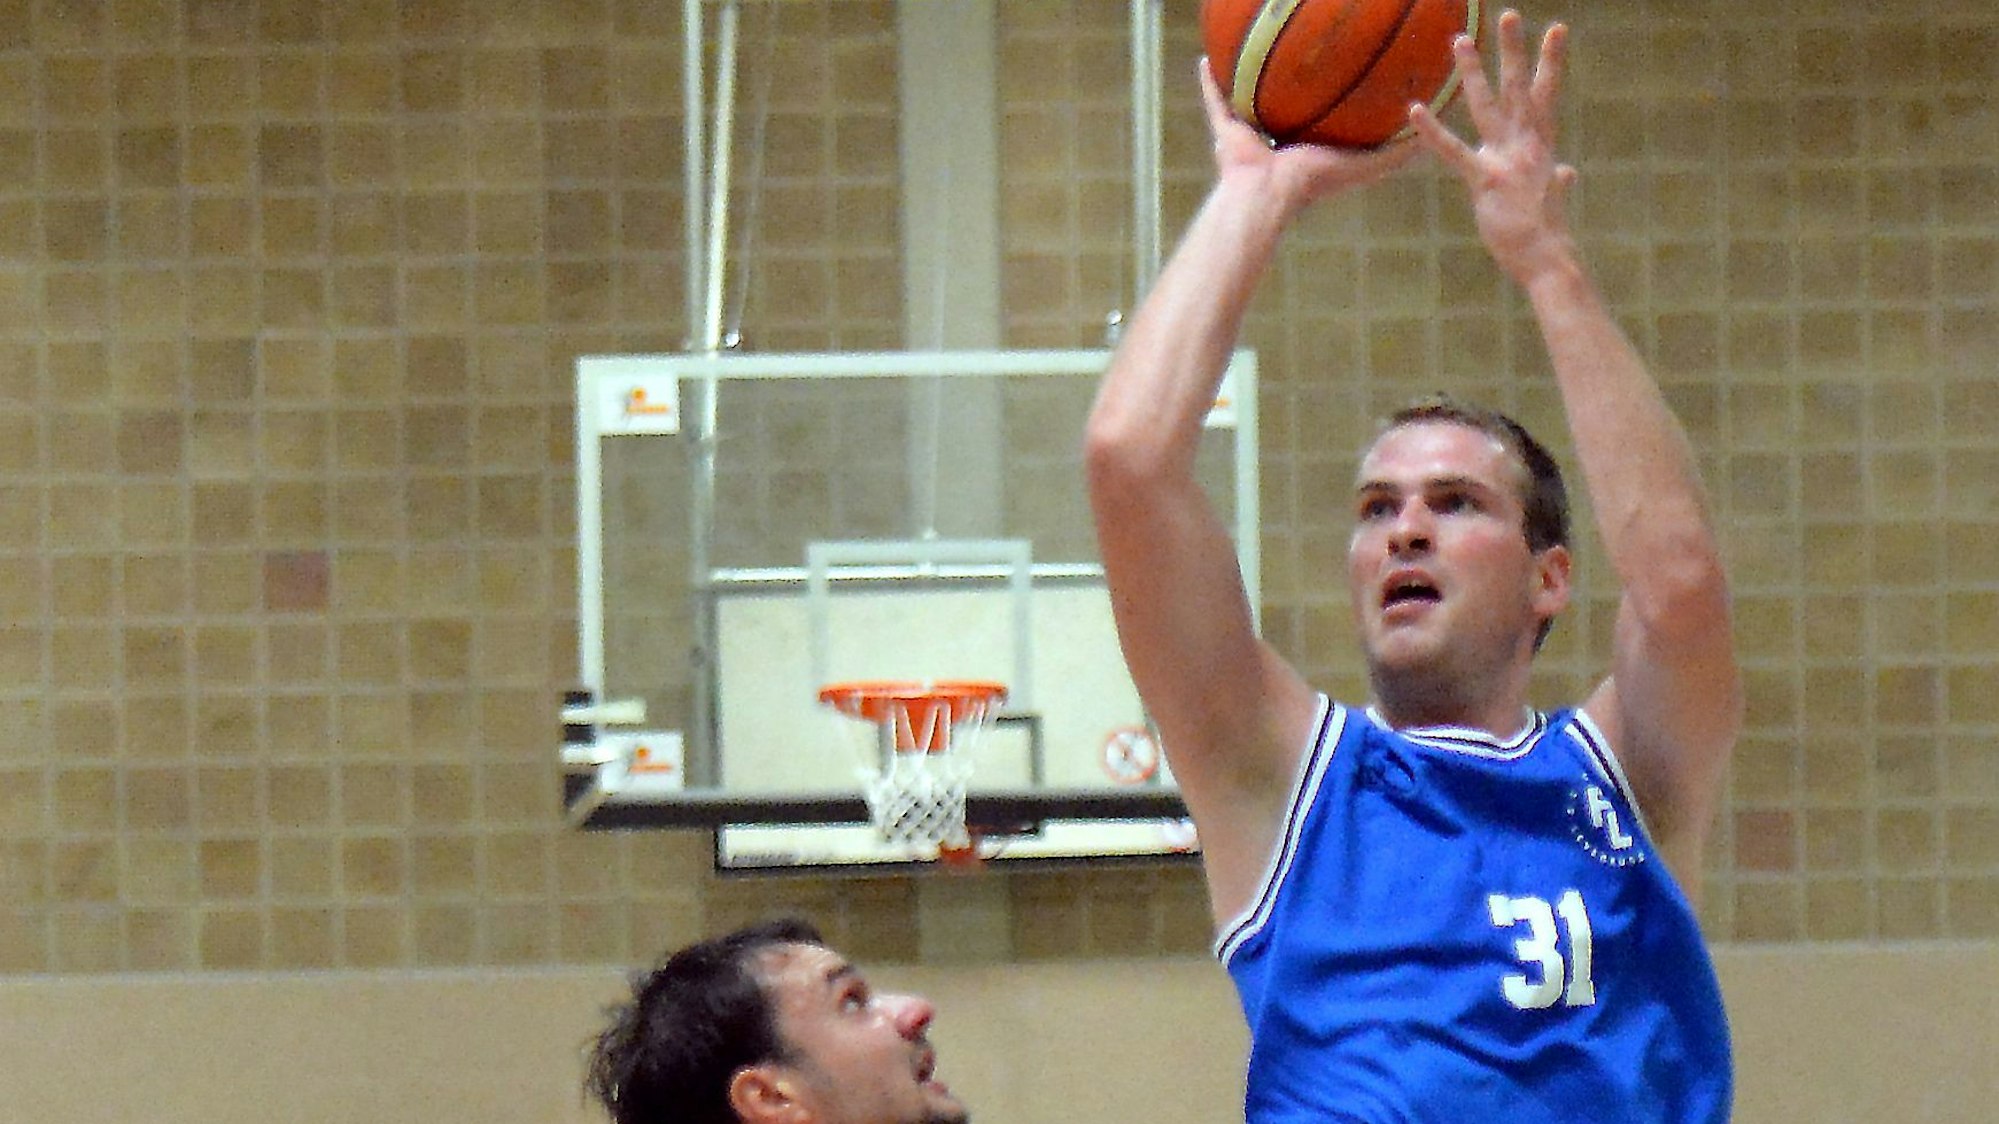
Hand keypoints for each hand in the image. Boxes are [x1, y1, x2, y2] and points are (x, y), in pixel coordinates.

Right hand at [1197, 58, 1417, 215]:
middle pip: (1282, 102)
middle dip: (1287, 81)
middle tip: (1295, 51)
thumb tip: (1426, 136)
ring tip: (1248, 47)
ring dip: (1245, 77)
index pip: (1320, 115)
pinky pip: (1214, 101)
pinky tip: (1206, 58)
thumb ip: (1394, 154)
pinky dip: (1208, 83)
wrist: (1270, 193)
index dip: (1329, 95)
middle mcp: (1277, 136)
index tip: (1340, 69)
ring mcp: (1248, 134)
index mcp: (1307, 145)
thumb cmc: (1317, 182)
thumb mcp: (1365, 165)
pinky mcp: (1226, 131)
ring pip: (1246, 98)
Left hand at [1408, 10, 1577, 284]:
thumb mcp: (1552, 201)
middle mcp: (1526, 146)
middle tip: (1511, 14)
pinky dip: (1432, 130)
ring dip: (1474, 71)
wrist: (1549, 261)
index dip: (1549, 62)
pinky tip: (1415, 109)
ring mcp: (1507, 160)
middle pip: (1519, 88)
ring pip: (1488, 105)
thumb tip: (1567, 174)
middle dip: (1515, 51)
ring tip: (1459, 40)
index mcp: (1540, 148)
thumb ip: (1558, 183)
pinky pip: (1455, 151)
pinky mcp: (1486, 181)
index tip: (1555, 31)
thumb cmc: (1547, 235)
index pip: (1545, 95)